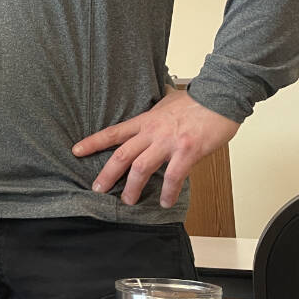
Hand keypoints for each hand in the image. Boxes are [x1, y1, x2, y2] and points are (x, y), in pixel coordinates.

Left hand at [73, 89, 238, 207]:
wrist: (221, 96)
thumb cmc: (197, 100)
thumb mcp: (167, 102)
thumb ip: (156, 111)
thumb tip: (153, 108)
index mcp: (146, 121)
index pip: (113, 132)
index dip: (93, 142)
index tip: (76, 151)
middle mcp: (153, 132)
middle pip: (122, 154)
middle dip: (107, 174)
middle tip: (97, 189)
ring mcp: (169, 142)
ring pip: (141, 168)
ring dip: (132, 187)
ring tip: (127, 201)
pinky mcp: (187, 151)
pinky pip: (174, 176)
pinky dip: (168, 192)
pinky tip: (165, 203)